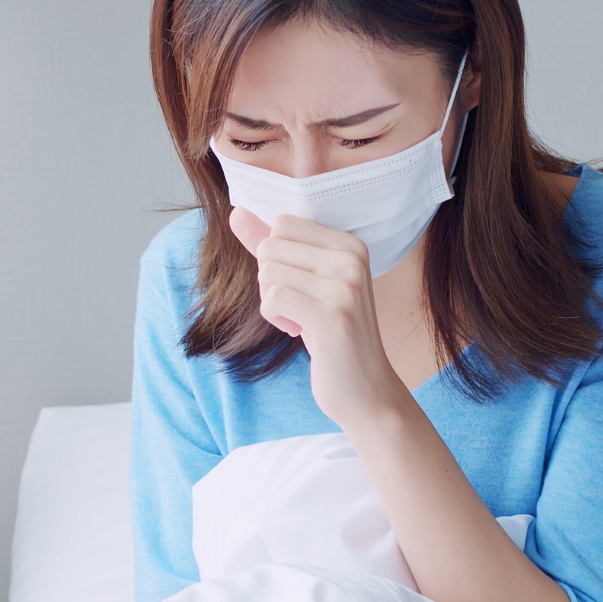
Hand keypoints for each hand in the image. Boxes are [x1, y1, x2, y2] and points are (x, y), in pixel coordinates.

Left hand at [229, 207, 411, 429]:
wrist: (366, 388)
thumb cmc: (331, 333)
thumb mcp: (303, 282)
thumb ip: (272, 246)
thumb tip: (236, 213)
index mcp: (350, 244)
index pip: (282, 224)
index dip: (276, 257)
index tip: (298, 286)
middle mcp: (351, 259)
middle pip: (271, 247)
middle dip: (270, 280)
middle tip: (297, 307)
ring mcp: (345, 287)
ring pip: (268, 272)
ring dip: (272, 303)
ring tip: (299, 320)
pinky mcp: (332, 316)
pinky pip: (273, 299)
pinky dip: (274, 318)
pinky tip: (297, 331)